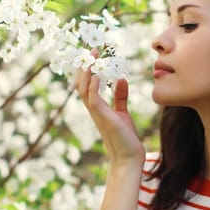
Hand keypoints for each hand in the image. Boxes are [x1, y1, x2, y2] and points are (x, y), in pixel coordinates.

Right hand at [73, 50, 144, 166]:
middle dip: (84, 66)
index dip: (87, 69)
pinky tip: (98, 74)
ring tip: (93, 56)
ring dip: (88, 72)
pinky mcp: (103, 117)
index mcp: (97, 108)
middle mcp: (94, 109)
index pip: (86, 85)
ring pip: (84, 89)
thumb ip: (120, 97)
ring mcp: (97, 113)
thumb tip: (120, 79)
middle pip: (80, 84)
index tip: (93, 54)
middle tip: (91, 50)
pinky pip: (93, 98)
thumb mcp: (123, 113)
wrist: (129, 159)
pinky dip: (94, 85)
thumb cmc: (125, 138)